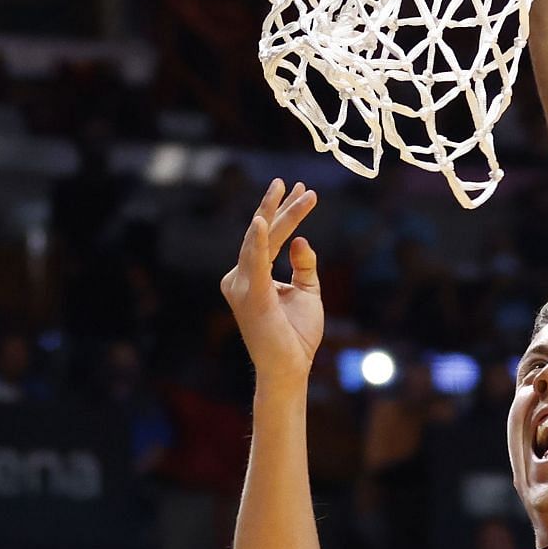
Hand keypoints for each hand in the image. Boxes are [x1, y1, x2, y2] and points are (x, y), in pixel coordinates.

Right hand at [219, 180, 321, 384]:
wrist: (290, 366)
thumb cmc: (296, 333)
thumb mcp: (307, 291)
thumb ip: (304, 264)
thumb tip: (302, 239)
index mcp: (251, 276)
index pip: (270, 237)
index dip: (285, 212)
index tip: (301, 189)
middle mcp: (240, 277)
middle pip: (264, 234)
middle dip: (280, 206)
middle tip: (296, 182)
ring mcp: (243, 286)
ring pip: (263, 240)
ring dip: (280, 214)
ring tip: (295, 190)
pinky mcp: (252, 295)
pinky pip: (255, 262)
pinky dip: (259, 241)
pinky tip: (263, 221)